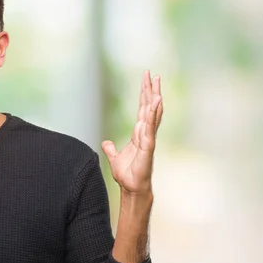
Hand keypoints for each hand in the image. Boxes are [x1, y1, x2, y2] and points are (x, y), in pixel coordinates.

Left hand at [101, 70, 162, 195]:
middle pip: (149, 107)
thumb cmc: (127, 175)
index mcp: (138, 133)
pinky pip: (150, 127)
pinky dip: (152, 114)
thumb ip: (111, 149)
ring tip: (156, 83)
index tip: (146, 79)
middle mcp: (145, 133)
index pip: (142, 109)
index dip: (143, 94)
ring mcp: (148, 138)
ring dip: (154, 98)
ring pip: (152, 114)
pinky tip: (155, 102)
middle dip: (150, 90)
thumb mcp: (114, 158)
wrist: (131, 188)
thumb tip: (105, 143)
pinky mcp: (148, 146)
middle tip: (152, 74)